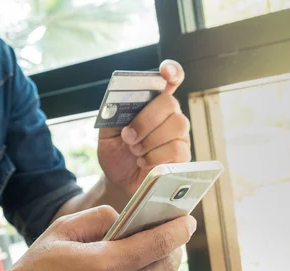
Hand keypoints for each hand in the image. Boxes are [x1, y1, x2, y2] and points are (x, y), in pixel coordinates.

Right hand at [0, 206, 194, 270]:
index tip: (187, 221)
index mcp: (104, 266)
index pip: (158, 244)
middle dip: (174, 250)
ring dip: (159, 270)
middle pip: (166, 270)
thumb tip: (126, 219)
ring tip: (153, 255)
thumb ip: (99, 217)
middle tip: (173, 237)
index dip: (178, 230)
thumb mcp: (61, 231)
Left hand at [98, 60, 190, 196]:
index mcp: (151, 102)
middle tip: (128, 136)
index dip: (172, 71)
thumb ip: (112, 114)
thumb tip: (118, 101)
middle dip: (147, 120)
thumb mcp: (106, 132)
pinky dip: (155, 156)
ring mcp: (179, 135)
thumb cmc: (116, 152)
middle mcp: (169, 115)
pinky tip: (144, 161)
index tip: (165, 72)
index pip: (170, 79)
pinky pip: (177, 149)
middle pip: (171, 103)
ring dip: (151, 139)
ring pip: (178, 125)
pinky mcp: (183, 156)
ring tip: (135, 150)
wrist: (119, 180)